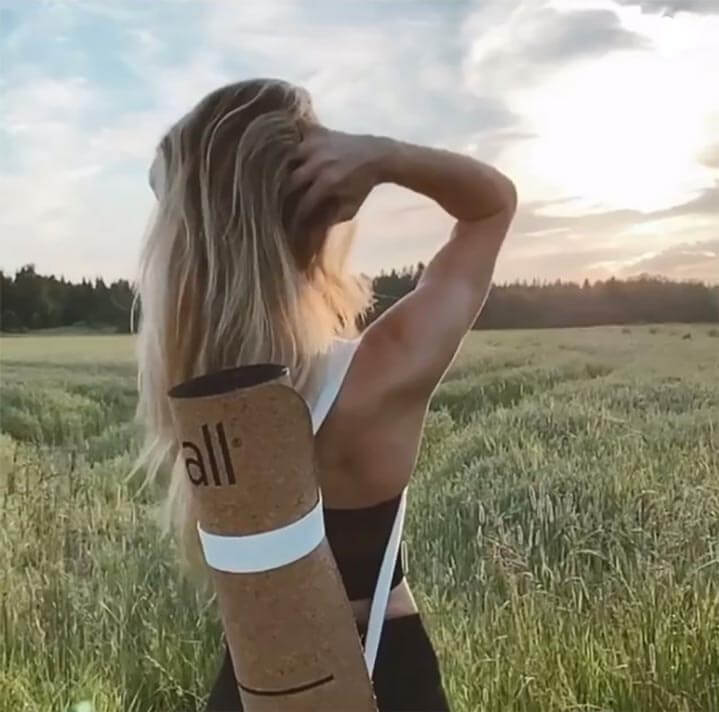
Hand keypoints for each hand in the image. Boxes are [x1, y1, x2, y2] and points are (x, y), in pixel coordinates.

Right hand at [286, 126, 388, 263]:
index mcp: (328, 183)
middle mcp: (319, 163)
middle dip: (285, 194)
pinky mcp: (320, 132)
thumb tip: (313, 232)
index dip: (296, 216)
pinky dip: (292, 137)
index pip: (304, 203)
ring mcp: (318, 145)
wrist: (378, 156)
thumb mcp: (351, 207)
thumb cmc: (363, 185)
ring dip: (284, 166)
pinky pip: (299, 132)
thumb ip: (333, 219)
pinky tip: (285, 144)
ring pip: (290, 155)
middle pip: (291, 180)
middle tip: (279, 202)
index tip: (290, 224)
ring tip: (278, 175)